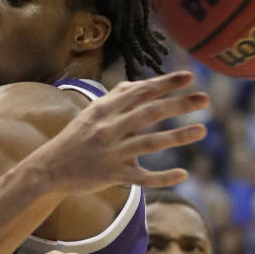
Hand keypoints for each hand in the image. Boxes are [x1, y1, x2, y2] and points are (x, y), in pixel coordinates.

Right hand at [33, 71, 208, 191]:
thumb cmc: (74, 138)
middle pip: (149, 113)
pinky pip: (141, 177)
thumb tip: (139, 84)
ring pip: (149, 143)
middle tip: (205, 98)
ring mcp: (110, 152)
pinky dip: (162, 177)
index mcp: (104, 110)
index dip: (165, 83)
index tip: (189, 76)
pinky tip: (183, 174)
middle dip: (179, 104)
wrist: (49, 168)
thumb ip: (115, 98)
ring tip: (202, 130)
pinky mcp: (111, 175)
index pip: (140, 92)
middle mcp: (108, 129)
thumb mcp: (91, 113)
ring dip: (178, 136)